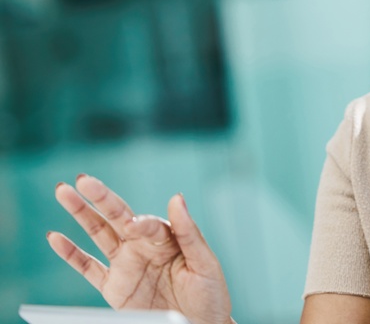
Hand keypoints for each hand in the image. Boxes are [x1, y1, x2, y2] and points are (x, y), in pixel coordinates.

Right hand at [49, 174, 233, 323]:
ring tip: (62, 191)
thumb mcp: (205, 263)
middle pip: (118, 216)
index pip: (148, 224)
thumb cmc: (209, 294)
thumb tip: (177, 197)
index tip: (133, 226)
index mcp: (168, 239)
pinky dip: (70, 254)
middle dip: (100, 198)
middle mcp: (144, 246)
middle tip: (82, 180)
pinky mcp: (114, 287)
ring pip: (98, 234)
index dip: (140, 223)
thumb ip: (189, 232)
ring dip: (81, 214)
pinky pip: (88, 268)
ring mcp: (127, 264)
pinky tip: (55, 237)